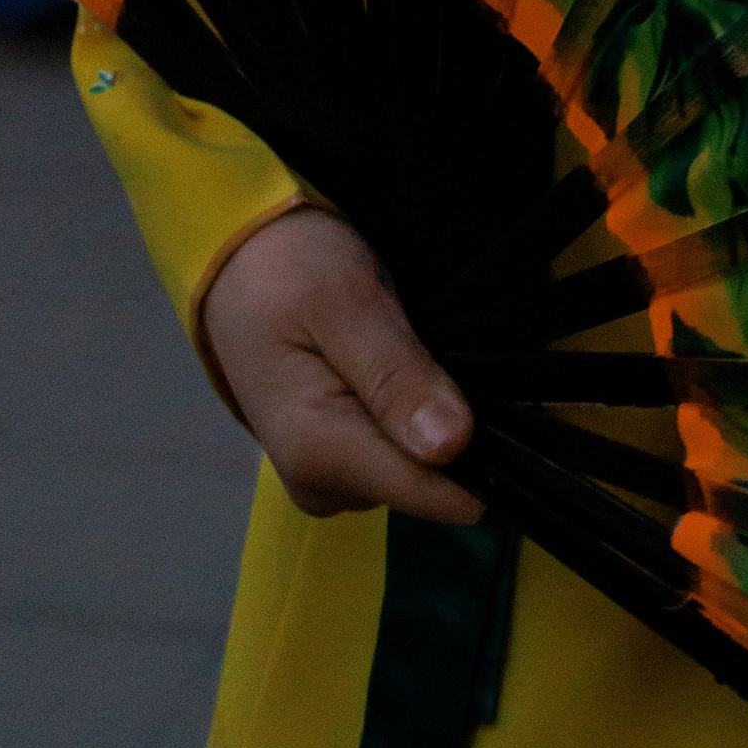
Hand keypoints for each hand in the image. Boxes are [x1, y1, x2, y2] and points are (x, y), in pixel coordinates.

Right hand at [203, 205, 480, 524]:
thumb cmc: (289, 268)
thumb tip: (452, 446)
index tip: (508, 403)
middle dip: (451, 424)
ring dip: (431, 414)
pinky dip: (413, 413)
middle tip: (439, 345)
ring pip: (419, 467)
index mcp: (317, 453)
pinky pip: (399, 453)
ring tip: (417, 346)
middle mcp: (321, 484)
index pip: (429, 490)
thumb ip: (396, 375)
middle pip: (429, 480)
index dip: (481, 455)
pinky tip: (405, 369)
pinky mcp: (338, 460)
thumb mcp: (347, 302)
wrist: (239, 258)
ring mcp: (328, 476)